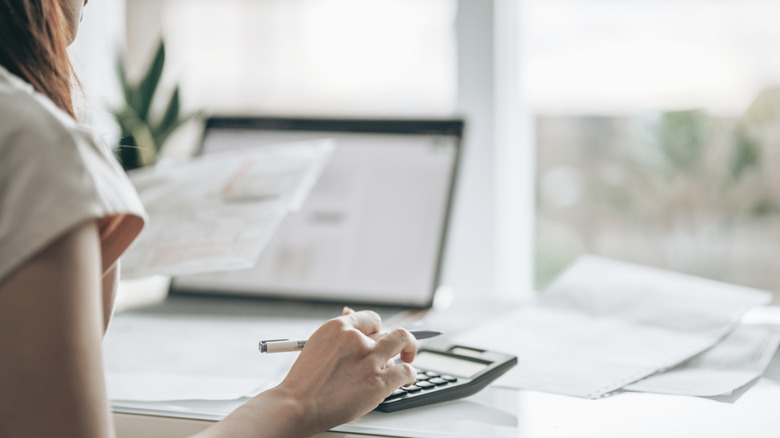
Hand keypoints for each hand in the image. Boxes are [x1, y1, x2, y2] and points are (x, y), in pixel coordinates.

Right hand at [275, 308, 417, 432]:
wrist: (297, 405)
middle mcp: (356, 339)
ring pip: (402, 343)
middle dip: (396, 339)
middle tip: (400, 348)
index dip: (378, 329)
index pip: (371, 319)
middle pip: (389, 330)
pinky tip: (406, 379)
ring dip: (406, 352)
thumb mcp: (316, 345)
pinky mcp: (379, 381)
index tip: (381, 337)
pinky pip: (407, 370)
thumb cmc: (304, 381)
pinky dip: (410, 375)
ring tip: (406, 359)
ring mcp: (370, 359)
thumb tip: (350, 314)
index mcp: (338, 327)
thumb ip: (338, 334)